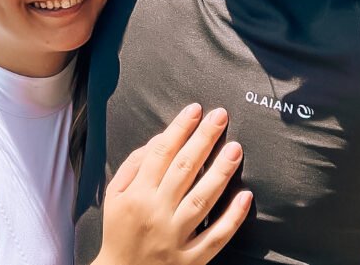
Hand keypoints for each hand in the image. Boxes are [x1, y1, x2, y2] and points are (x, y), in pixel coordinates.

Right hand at [94, 104, 251, 264]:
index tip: (195, 110)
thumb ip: (133, 165)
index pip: (162, 153)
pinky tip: (245, 196)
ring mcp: (176, 236)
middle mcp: (158, 211)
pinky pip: (216, 236)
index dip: (180, 129)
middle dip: (204, 139)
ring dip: (221, 171)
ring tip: (235, 148)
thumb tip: (159, 141)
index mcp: (138, 194)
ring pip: (203, 199)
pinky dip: (232, 217)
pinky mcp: (192, 258)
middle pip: (185, 169)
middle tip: (221, 117)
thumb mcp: (114, 195)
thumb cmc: (119, 230)